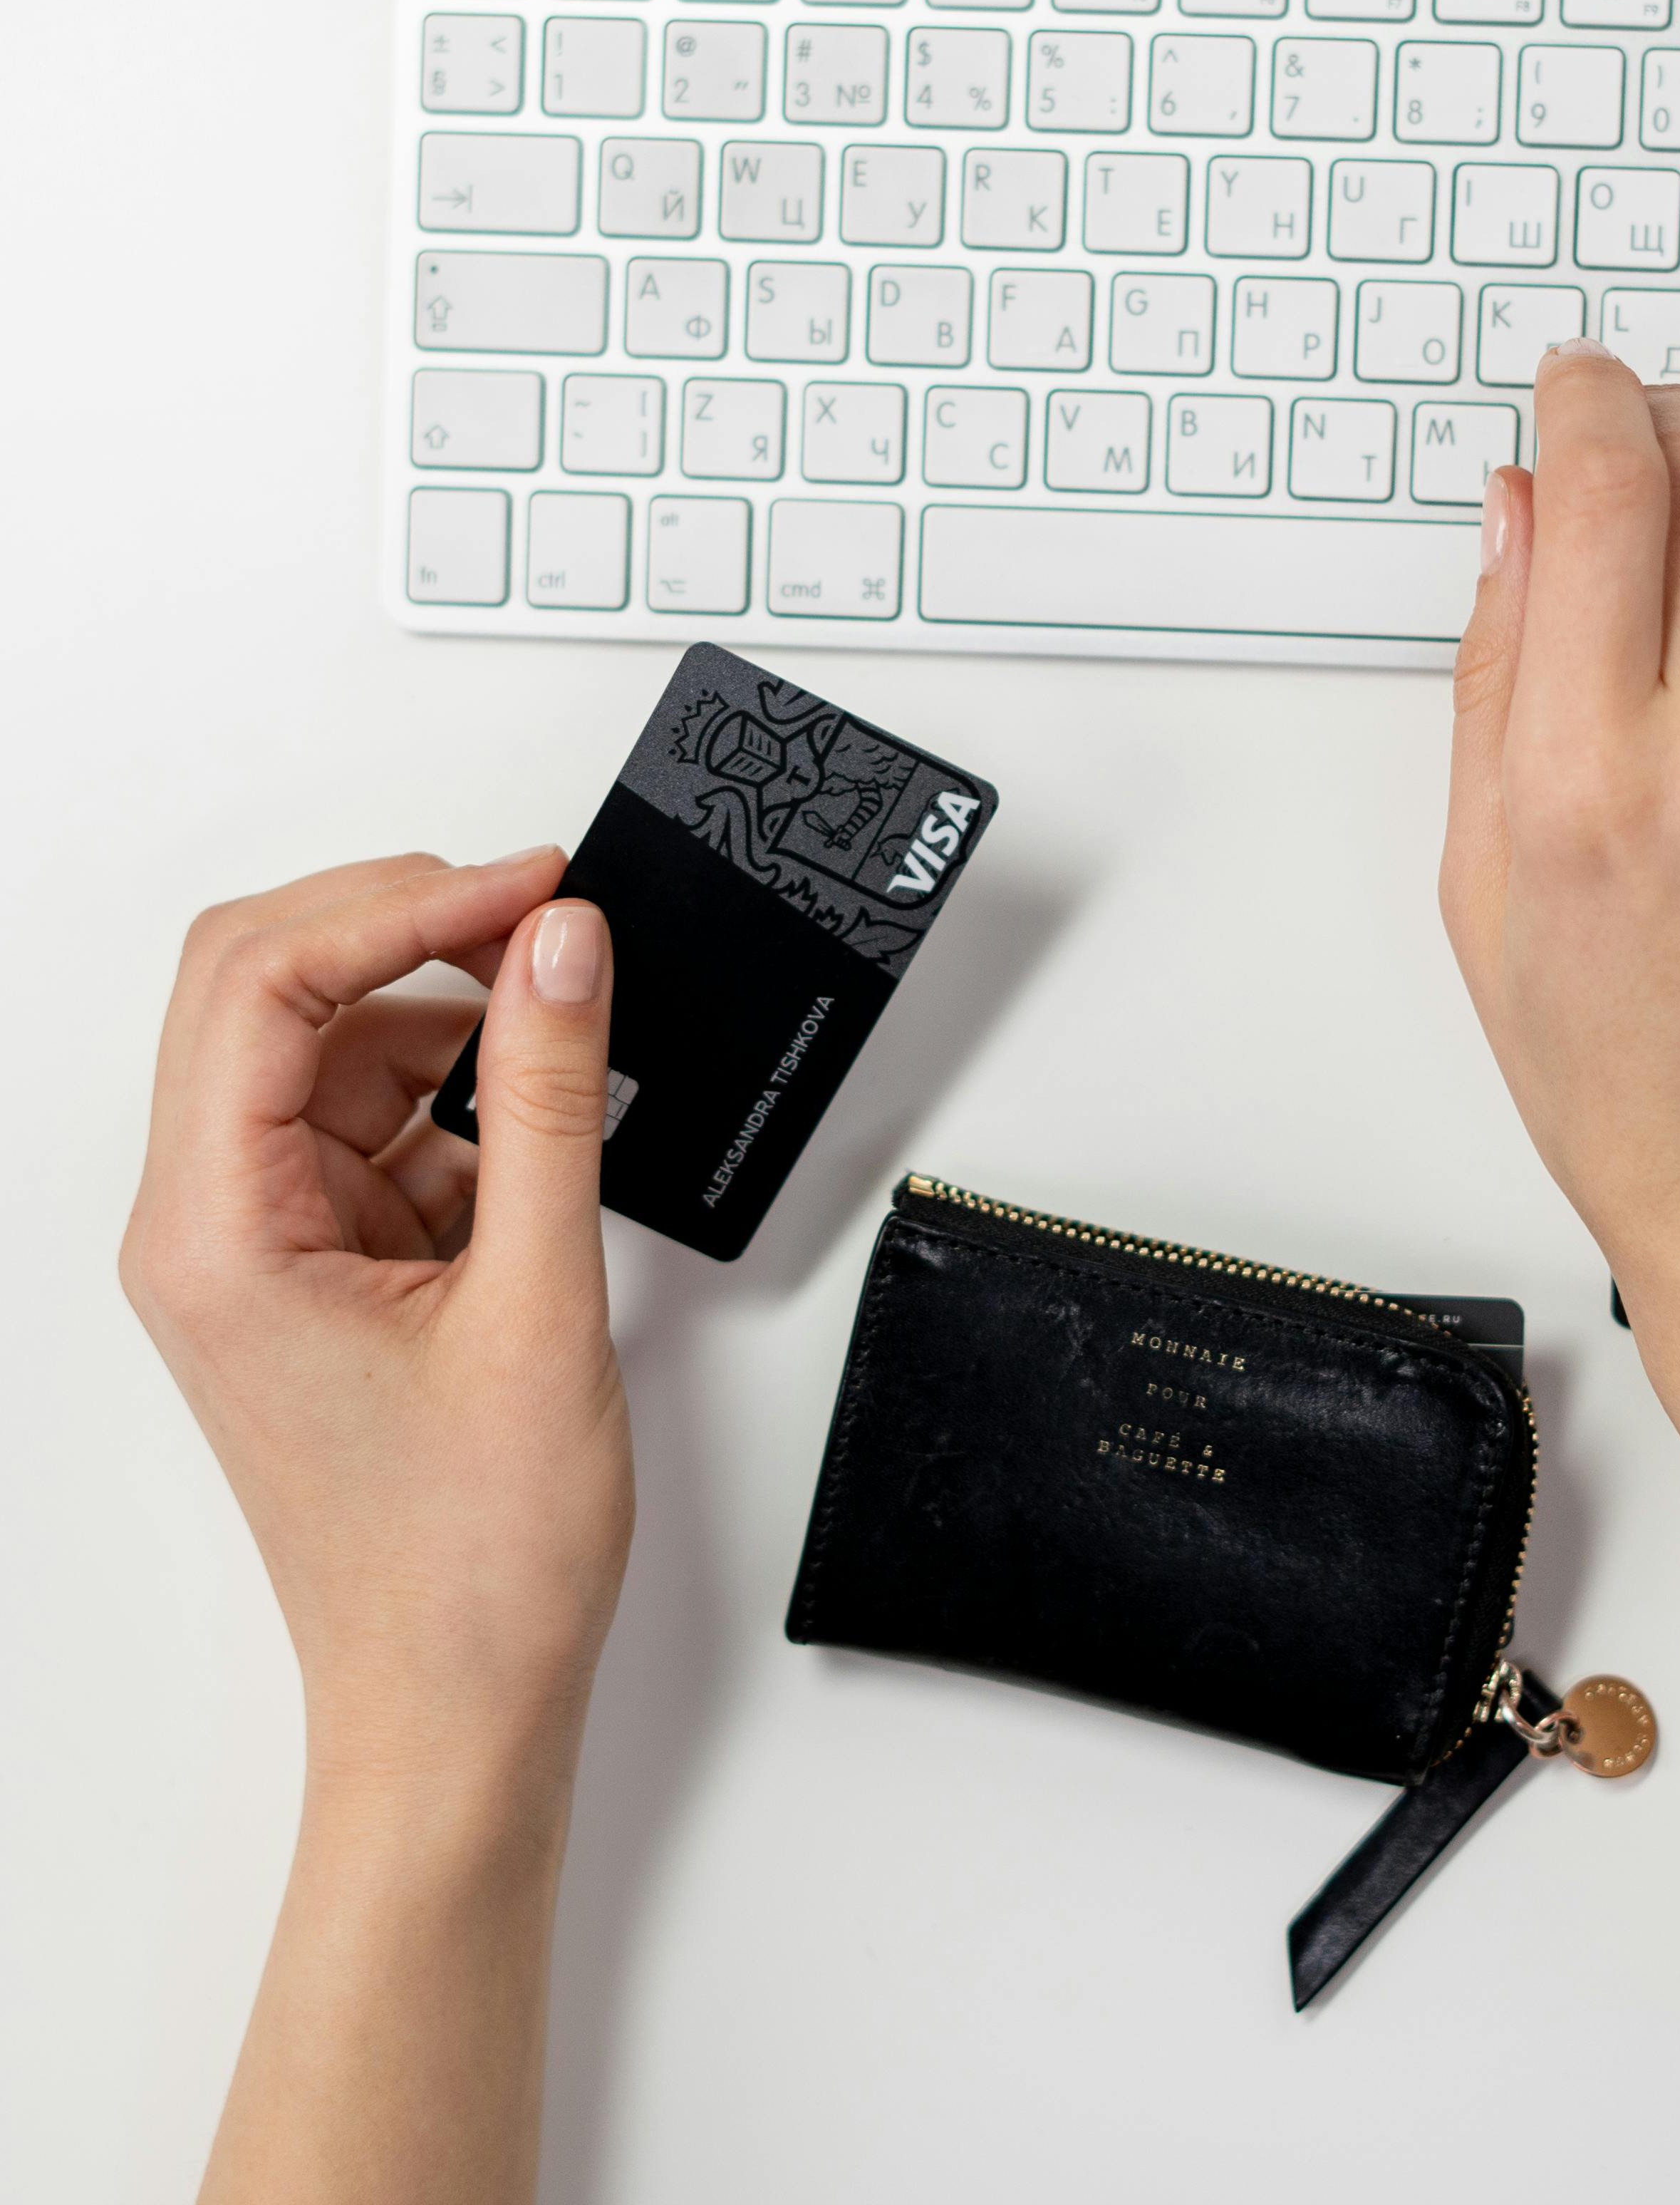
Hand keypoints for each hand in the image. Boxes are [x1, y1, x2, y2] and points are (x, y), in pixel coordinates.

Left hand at [121, 850, 633, 1788]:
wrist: (457, 1705)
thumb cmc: (471, 1557)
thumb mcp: (538, 1298)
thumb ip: (546, 1097)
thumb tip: (563, 943)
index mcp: (214, 1233)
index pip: (264, 985)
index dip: (403, 904)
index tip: (536, 885)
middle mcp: (205, 1226)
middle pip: (263, 988)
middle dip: (403, 929)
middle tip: (542, 915)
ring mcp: (256, 1244)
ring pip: (324, 1047)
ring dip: (442, 1019)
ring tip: (564, 1036)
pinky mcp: (314, 1264)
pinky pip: (371, 1123)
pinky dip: (457, 1102)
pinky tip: (536, 1136)